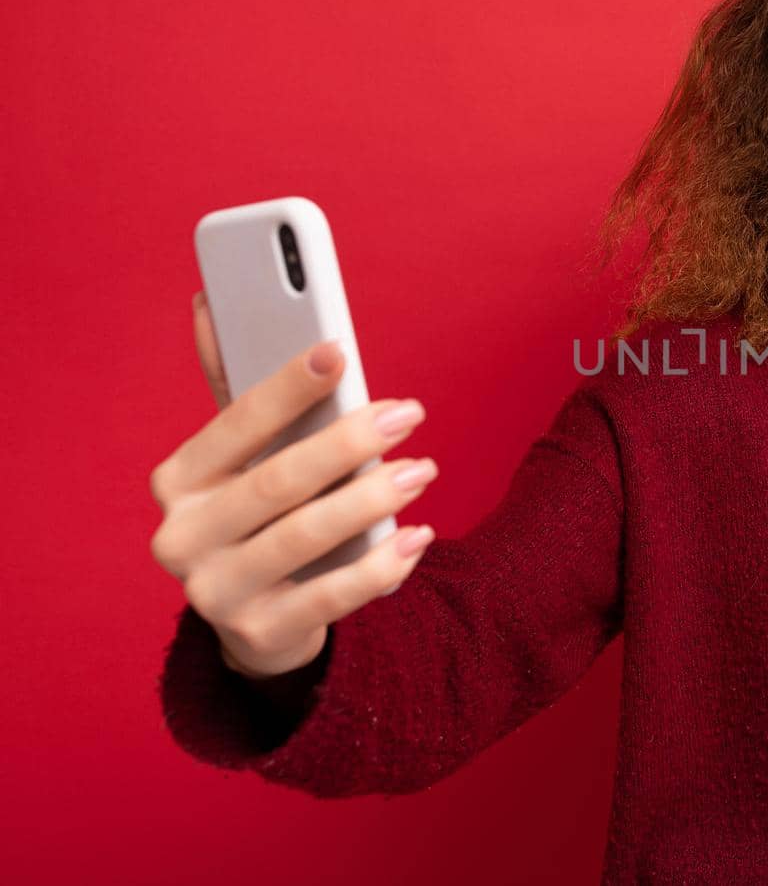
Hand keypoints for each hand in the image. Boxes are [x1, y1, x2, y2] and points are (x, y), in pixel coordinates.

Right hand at [148, 292, 438, 678]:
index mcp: (178, 479)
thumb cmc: (260, 514)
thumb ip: (237, 386)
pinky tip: (420, 535)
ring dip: (373, 500)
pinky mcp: (260, 634)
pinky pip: (331, 598)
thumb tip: (209, 299)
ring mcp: (216, 592)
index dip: (288, 385)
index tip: (340, 350)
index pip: (235, 423)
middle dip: (348, 443)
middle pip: (276, 482)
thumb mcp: (245, 457)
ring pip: (304, 538)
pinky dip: (381, 565)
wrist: (259, 618)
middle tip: (409, 412)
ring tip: (424, 469)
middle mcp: (183, 537)